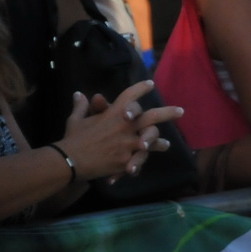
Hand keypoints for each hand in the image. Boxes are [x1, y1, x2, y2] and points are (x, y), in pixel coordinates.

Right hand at [58, 80, 184, 181]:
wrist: (69, 161)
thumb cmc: (72, 139)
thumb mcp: (76, 120)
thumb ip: (81, 106)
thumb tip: (79, 94)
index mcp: (114, 113)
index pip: (130, 96)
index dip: (141, 88)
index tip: (150, 84)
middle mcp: (125, 126)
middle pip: (152, 116)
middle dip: (168, 113)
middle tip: (181, 111)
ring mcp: (128, 143)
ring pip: (152, 140)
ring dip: (159, 143)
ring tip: (166, 145)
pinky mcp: (127, 160)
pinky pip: (139, 160)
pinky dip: (141, 163)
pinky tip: (143, 167)